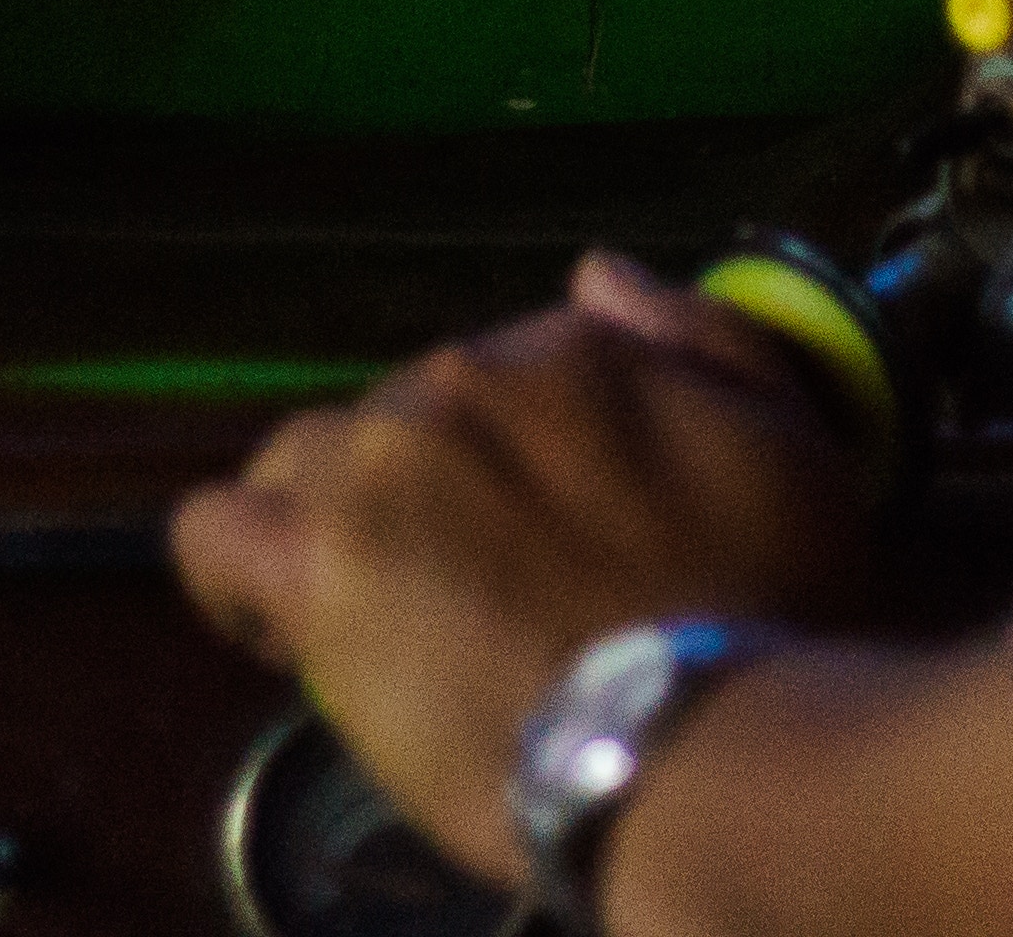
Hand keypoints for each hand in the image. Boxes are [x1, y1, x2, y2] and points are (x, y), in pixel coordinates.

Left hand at [172, 252, 873, 882]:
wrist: (700, 742)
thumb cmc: (767, 614)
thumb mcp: (798, 451)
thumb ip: (705, 341)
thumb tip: (600, 269)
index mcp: (572, 349)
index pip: (510, 374)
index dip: (520, 459)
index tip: (545, 535)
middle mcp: (463, 382)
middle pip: (404, 421)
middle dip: (428, 495)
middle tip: (479, 598)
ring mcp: (379, 466)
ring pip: (304, 463)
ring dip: (330, 522)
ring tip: (375, 614)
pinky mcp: (313, 563)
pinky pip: (214, 534)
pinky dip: (232, 573)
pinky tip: (273, 620)